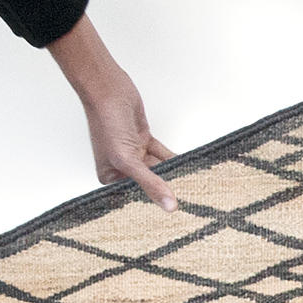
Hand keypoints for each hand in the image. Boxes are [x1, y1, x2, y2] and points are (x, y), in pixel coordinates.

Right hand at [46, 16, 177, 208]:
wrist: (108, 89)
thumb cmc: (106, 121)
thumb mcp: (127, 158)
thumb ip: (149, 183)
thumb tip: (169, 206)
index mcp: (110, 177)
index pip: (136, 196)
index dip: (155, 204)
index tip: (177, 214)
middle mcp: (122, 167)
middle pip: (150, 182)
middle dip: (168, 188)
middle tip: (193, 201)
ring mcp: (135, 153)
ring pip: (159, 169)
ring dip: (175, 173)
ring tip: (196, 185)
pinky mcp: (145, 141)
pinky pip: (163, 155)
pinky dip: (175, 160)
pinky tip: (191, 167)